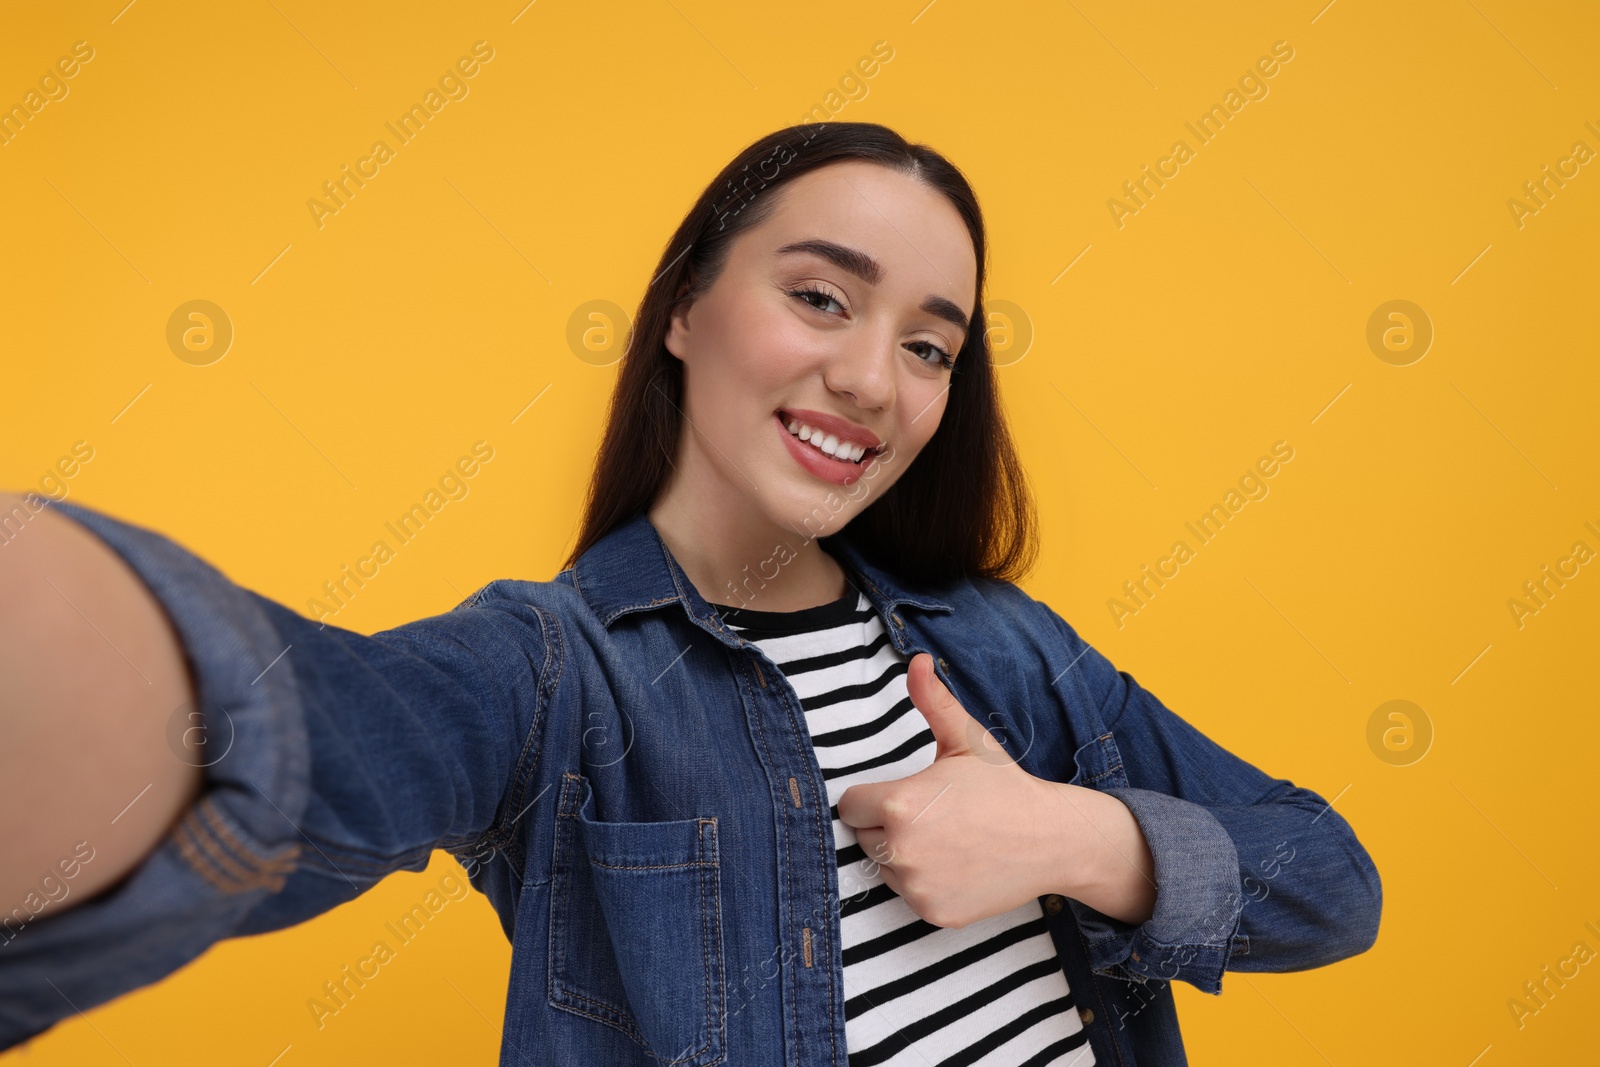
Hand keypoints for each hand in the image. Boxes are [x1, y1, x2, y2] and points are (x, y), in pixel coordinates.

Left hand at [836, 653, 1070, 928]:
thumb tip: (917, 661)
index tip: (907, 793)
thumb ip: (932, 701)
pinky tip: (957, 865)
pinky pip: (909, 894)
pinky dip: (926, 883)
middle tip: (932, 815)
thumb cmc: (1004, 786)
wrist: (1050, 839)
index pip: (849, 805)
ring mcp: (916, 887)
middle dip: (886, 825)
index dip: (873, 797)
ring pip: (884, 867)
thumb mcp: (966, 739)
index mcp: (899, 805)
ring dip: (904, 856)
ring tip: (947, 839)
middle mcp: (901, 851)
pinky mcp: (932, 912)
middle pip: (863, 836)